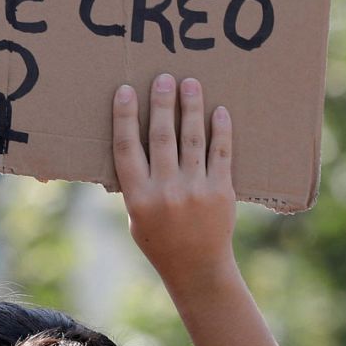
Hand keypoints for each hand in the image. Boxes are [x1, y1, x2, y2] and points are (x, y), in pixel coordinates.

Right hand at [112, 74, 236, 285]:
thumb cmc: (160, 240)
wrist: (197, 268)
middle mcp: (165, 190)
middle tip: (164, 78)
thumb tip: (134, 144)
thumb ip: (135, 184)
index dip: (125, 116)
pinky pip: (220, 153)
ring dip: (191, 107)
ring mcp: (195, 189)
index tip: (126, 91)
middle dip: (162, 103)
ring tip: (191, 83)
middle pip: (161, 136)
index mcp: (138, 196)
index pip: (127, 147)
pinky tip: (219, 111)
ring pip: (192, 139)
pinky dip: (220, 130)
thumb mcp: (135, 216)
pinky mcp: (221, 191)